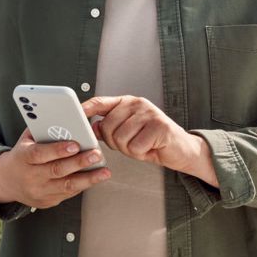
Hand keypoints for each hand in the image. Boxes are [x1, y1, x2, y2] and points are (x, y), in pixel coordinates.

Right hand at [0, 129, 110, 208]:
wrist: (6, 182)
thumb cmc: (21, 155)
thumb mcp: (26, 140)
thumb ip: (42, 130)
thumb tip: (65, 119)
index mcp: (23, 158)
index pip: (40, 154)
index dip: (58, 150)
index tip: (75, 144)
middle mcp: (30, 177)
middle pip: (57, 170)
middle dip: (79, 162)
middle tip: (96, 154)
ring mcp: (39, 192)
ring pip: (66, 186)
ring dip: (88, 179)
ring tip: (104, 171)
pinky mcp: (47, 202)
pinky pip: (68, 194)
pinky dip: (83, 185)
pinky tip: (94, 178)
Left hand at [82, 95, 217, 186]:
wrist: (182, 150)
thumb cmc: (153, 141)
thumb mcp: (129, 132)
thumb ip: (111, 127)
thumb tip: (92, 127)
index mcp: (128, 103)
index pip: (101, 102)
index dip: (86, 108)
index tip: (74, 113)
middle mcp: (137, 104)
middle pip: (107, 126)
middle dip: (115, 143)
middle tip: (130, 144)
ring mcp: (149, 113)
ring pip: (120, 138)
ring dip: (129, 149)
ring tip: (142, 145)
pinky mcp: (159, 126)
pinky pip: (135, 147)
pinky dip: (141, 154)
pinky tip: (150, 149)